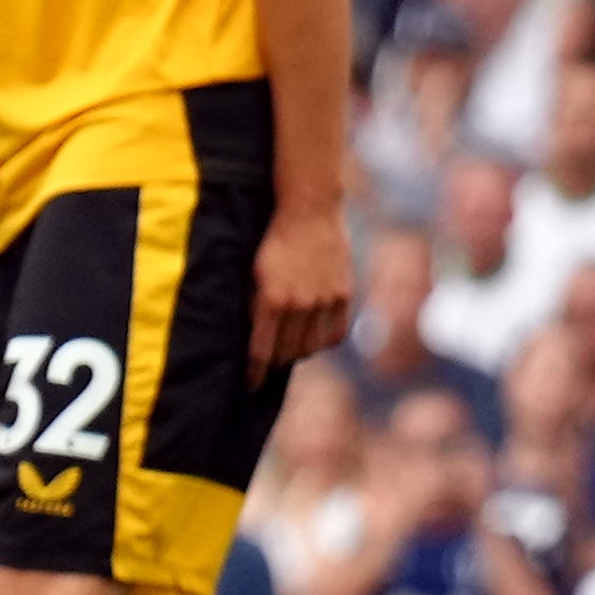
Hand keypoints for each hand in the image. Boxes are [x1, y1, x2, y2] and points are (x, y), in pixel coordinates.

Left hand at [248, 196, 351, 379]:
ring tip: (292, 346)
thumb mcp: (256, 272)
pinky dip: (324, 341)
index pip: (262, 351)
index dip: (256, 372)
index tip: (252, 384)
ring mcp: (324, 301)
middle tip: (271, 360)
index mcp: (272, 300)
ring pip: (311, 347)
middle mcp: (300, 304)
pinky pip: (335, 333)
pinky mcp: (343, 294)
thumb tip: (257, 335)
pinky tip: (315, 337)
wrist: (309, 210)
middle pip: (287, 353)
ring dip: (299, 351)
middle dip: (276, 361)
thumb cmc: (275, 240)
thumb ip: (258, 305)